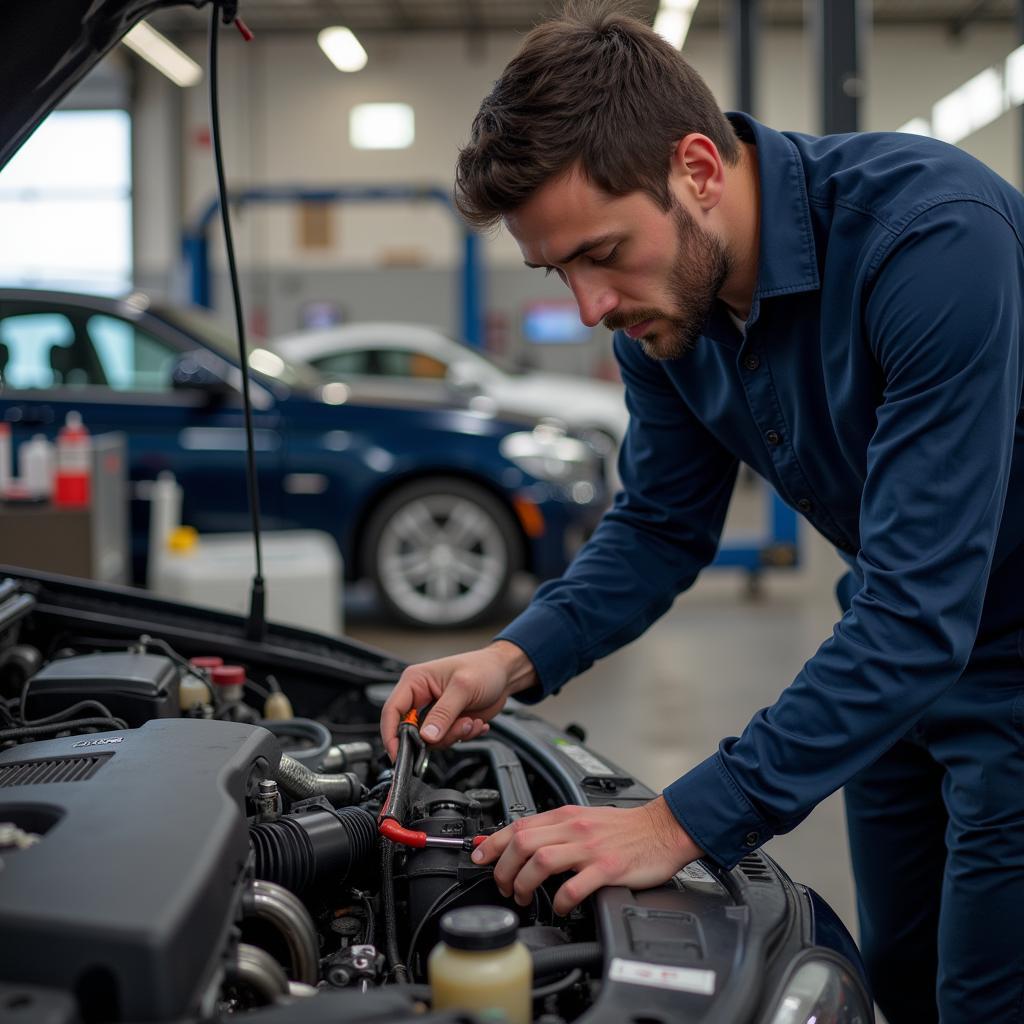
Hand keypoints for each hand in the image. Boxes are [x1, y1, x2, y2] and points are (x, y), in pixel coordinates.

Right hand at [379, 641, 536, 761]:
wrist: (504, 674)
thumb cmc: (484, 668)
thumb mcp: (463, 688)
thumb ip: (443, 714)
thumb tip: (426, 737)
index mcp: (416, 681)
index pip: (392, 711)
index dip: (391, 734)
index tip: (398, 753)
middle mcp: (421, 697)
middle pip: (411, 730)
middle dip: (435, 737)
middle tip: (459, 728)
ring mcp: (434, 712)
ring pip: (430, 740)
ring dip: (454, 735)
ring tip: (471, 721)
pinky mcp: (447, 723)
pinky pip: (446, 740)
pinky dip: (463, 736)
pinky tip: (476, 722)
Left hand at [471, 796, 703, 914]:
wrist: (662, 829)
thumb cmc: (625, 828)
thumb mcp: (584, 819)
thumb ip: (556, 831)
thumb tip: (524, 845)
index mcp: (565, 816)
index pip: (518, 825)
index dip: (492, 843)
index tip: (478, 858)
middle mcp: (574, 829)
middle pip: (522, 842)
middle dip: (503, 868)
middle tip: (504, 886)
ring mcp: (590, 848)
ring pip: (540, 860)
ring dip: (524, 883)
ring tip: (525, 898)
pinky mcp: (608, 868)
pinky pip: (574, 886)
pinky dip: (560, 901)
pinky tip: (560, 908)